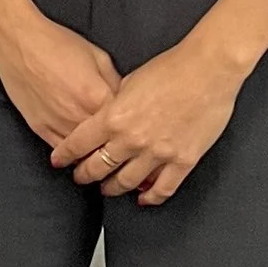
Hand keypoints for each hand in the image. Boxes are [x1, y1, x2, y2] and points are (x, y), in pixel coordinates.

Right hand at [0, 2, 121, 152]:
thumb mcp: (98, 57)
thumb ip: (116, 83)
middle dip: (117, 147)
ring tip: (105, 157)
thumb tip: (125, 101)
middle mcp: (79, 117)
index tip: (135, 132)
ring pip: (84, 156)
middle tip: (124, 150)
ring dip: (95, 157)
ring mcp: (58, 126)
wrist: (18, 42)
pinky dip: (72, 156)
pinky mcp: (40, 129)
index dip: (131, 128)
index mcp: (98, 97)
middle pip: (106, 145)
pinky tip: (80, 154)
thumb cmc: (57, 44)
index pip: (124, 124)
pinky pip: (62, 153)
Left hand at [50, 39, 243, 205]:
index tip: (59, 161)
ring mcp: (157, 153)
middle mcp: (131, 139)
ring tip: (107, 188)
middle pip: (97, 168)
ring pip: (126, 182)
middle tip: (81, 176)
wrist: (208, 69)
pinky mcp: (183, 161)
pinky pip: (162, 188)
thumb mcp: (129, 81)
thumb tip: (106, 115)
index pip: (78, 144)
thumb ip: (114, 104)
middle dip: (84, 175)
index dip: (65, 156)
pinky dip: (150, 197)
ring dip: (112, 188)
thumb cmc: (171, 68)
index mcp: (114, 117)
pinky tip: (143, 197)